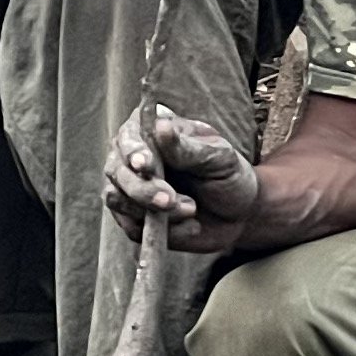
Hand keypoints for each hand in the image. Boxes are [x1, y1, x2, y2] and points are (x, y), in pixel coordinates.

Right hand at [108, 108, 261, 252]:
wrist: (238, 214)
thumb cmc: (228, 175)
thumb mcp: (218, 158)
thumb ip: (187, 147)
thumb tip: (161, 126)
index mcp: (150, 132)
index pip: (129, 137)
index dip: (133, 151)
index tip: (145, 165)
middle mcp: (131, 158)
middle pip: (116, 170)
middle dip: (142, 188)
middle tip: (169, 200)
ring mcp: (128, 189)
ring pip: (117, 198)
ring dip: (151, 209)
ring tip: (191, 209)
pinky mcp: (132, 219)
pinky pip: (132, 227)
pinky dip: (162, 230)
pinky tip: (191, 225)